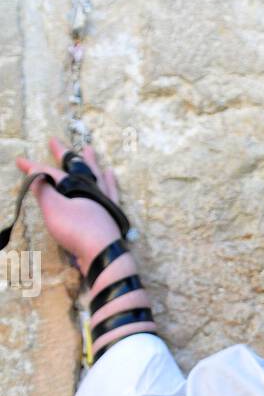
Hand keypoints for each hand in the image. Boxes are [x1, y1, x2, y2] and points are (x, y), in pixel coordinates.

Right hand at [14, 138, 123, 274]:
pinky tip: (111, 176)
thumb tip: (36, 174)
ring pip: (97, 177)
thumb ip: (44, 190)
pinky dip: (111, 182)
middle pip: (77, 167)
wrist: (103, 255)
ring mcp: (106, 202)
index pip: (52, 173)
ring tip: (90, 150)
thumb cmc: (77, 229)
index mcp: (78, 186)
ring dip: (92, 163)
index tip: (19, 160)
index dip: (35, 167)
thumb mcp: (53, 208)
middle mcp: (93, 190)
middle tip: (54, 141)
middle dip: (64, 154)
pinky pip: (111, 192)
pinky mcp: (112, 216)